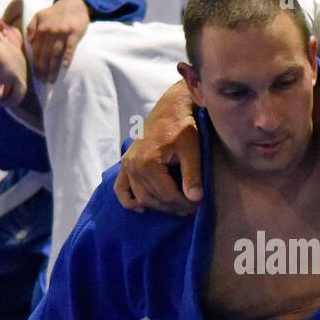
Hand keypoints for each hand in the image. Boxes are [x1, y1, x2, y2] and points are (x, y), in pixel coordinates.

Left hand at [26, 0, 89, 83]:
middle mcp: (50, 32)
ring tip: (52, 79)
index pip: (36, 50)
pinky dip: (67, 56)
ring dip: (53, 68)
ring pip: (55, 54)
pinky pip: (70, 47)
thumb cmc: (56, 13)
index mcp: (41, 29)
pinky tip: (65, 66)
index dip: (36, 64)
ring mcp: (62, 33)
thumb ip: (31, 27)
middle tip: (44, 81)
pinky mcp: (74, 33)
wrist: (74, 3)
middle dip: (43, 69)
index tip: (37, 75)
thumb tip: (29, 42)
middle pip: (45, 54)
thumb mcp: (39, 16)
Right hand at [114, 79, 203, 214]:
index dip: (184, 204)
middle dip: (173, 206)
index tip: (198, 206)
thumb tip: (195, 199)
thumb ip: (192, 175)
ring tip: (177, 206)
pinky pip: (121, 189)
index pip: (167, 195)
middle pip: (153, 199)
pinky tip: (141, 209)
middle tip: (191, 207)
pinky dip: (129, 201)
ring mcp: (126, 165)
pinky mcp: (125, 164)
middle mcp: (133, 166)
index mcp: (148, 163)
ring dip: (159, 206)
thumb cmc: (183, 127)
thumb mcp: (192, 150)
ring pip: (141, 198)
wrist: (169, 110)